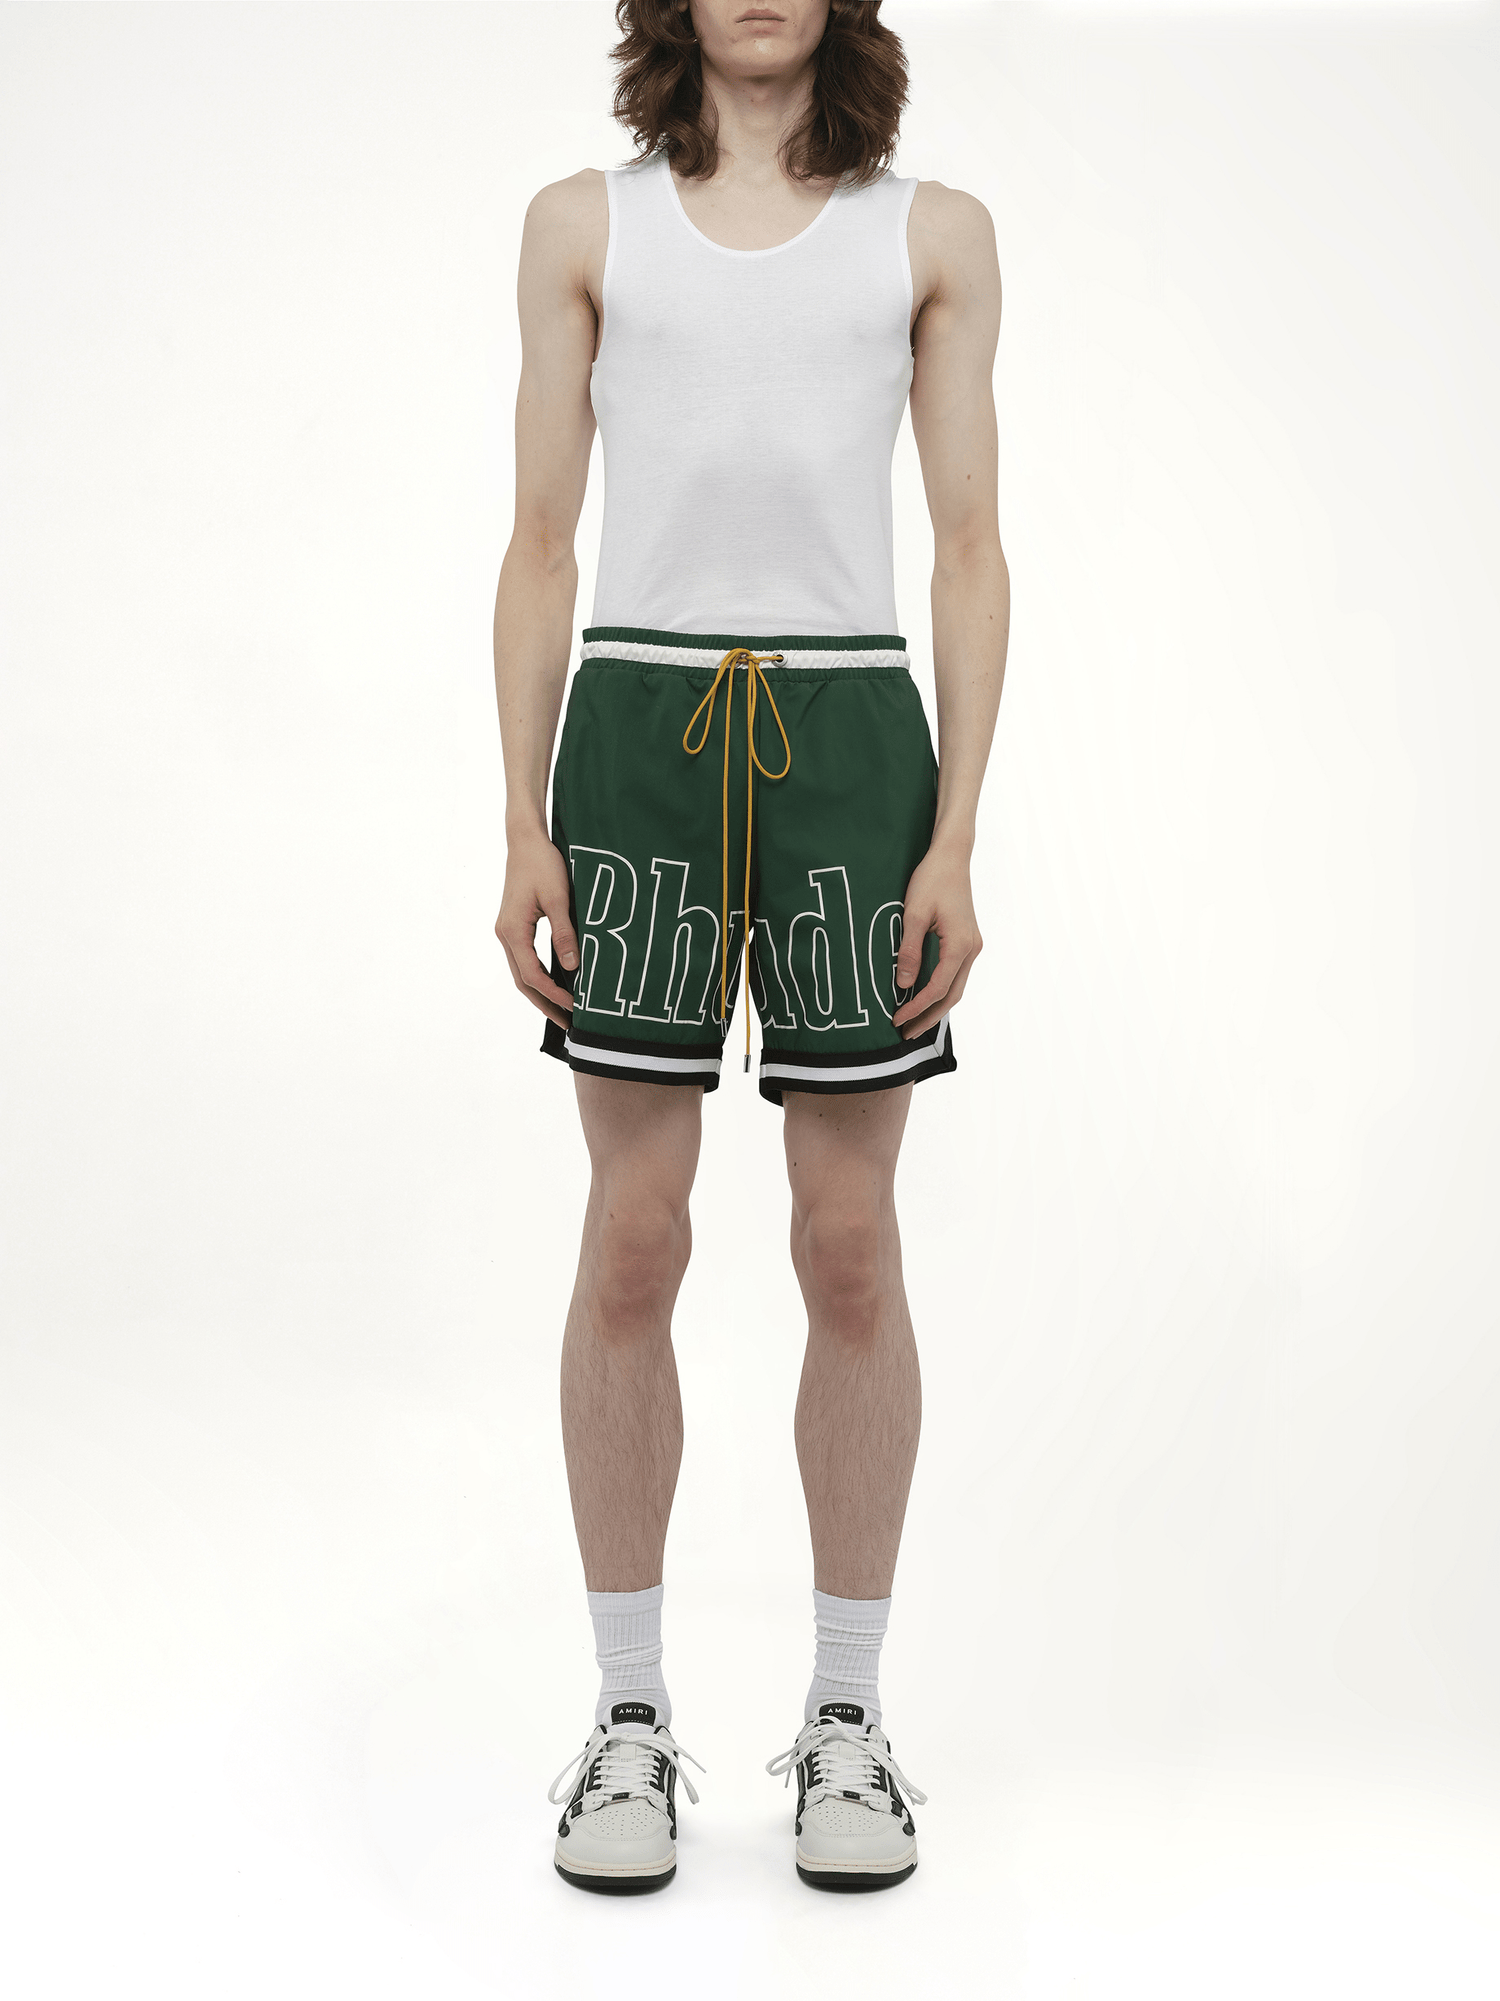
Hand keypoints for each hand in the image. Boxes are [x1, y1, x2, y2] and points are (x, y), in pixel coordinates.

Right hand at [495, 831, 578, 1029]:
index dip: (554, 995)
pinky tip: (555, 982)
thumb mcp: (557, 899)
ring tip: (562, 1011)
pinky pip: (524, 959)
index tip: (576, 1008)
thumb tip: (572, 968)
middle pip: (522, 981)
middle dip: (544, 1005)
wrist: (525, 841)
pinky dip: (538, 976)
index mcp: (512, 931)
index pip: (533, 975)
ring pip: (521, 972)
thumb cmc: (543, 864)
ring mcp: (507, 931)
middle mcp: (504, 935)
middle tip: (568, 1025)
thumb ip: (564, 934)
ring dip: (540, 993)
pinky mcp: (513, 926)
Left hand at [891, 841, 982, 1039]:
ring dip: (936, 1006)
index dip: (917, 1008)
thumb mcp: (914, 914)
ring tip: (914, 1022)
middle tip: (906, 1034)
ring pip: (956, 986)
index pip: (938, 988)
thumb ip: (910, 951)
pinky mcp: (967, 940)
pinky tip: (924, 997)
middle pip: (952, 995)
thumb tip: (904, 985)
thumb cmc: (931, 880)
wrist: (951, 856)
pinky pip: (955, 974)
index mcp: (960, 945)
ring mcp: (972, 945)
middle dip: (929, 1017)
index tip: (897, 1020)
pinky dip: (941, 990)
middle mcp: (972, 949)